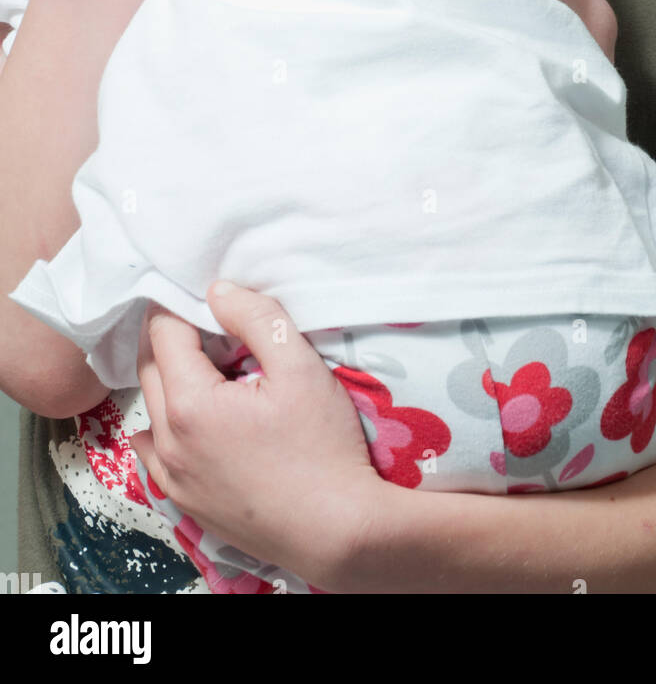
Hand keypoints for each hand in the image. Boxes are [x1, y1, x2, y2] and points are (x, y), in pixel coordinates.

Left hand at [129, 283, 388, 589]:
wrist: (337, 530)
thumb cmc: (323, 448)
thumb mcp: (300, 367)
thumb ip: (257, 318)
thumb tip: (218, 291)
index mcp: (190, 404)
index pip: (163, 332)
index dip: (186, 306)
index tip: (214, 300)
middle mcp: (168, 442)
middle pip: (151, 367)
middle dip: (177, 339)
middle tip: (219, 329)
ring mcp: (172, 477)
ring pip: (152, 408)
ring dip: (173, 380)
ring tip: (218, 373)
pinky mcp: (184, 501)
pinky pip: (155, 452)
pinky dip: (168, 424)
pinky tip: (201, 419)